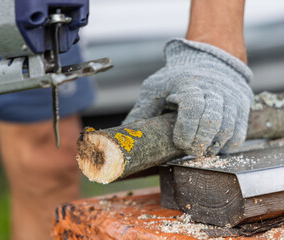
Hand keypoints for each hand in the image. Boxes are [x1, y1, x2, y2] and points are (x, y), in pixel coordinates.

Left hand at [123, 39, 253, 155]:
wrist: (207, 59)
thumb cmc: (177, 76)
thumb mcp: (156, 87)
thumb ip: (142, 108)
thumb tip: (124, 130)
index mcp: (189, 84)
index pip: (193, 107)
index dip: (186, 129)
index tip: (179, 142)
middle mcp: (213, 89)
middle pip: (212, 121)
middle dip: (199, 142)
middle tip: (190, 150)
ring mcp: (230, 97)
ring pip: (227, 128)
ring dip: (213, 146)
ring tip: (201, 151)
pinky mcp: (241, 105)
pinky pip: (239, 131)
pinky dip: (228, 144)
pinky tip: (215, 146)